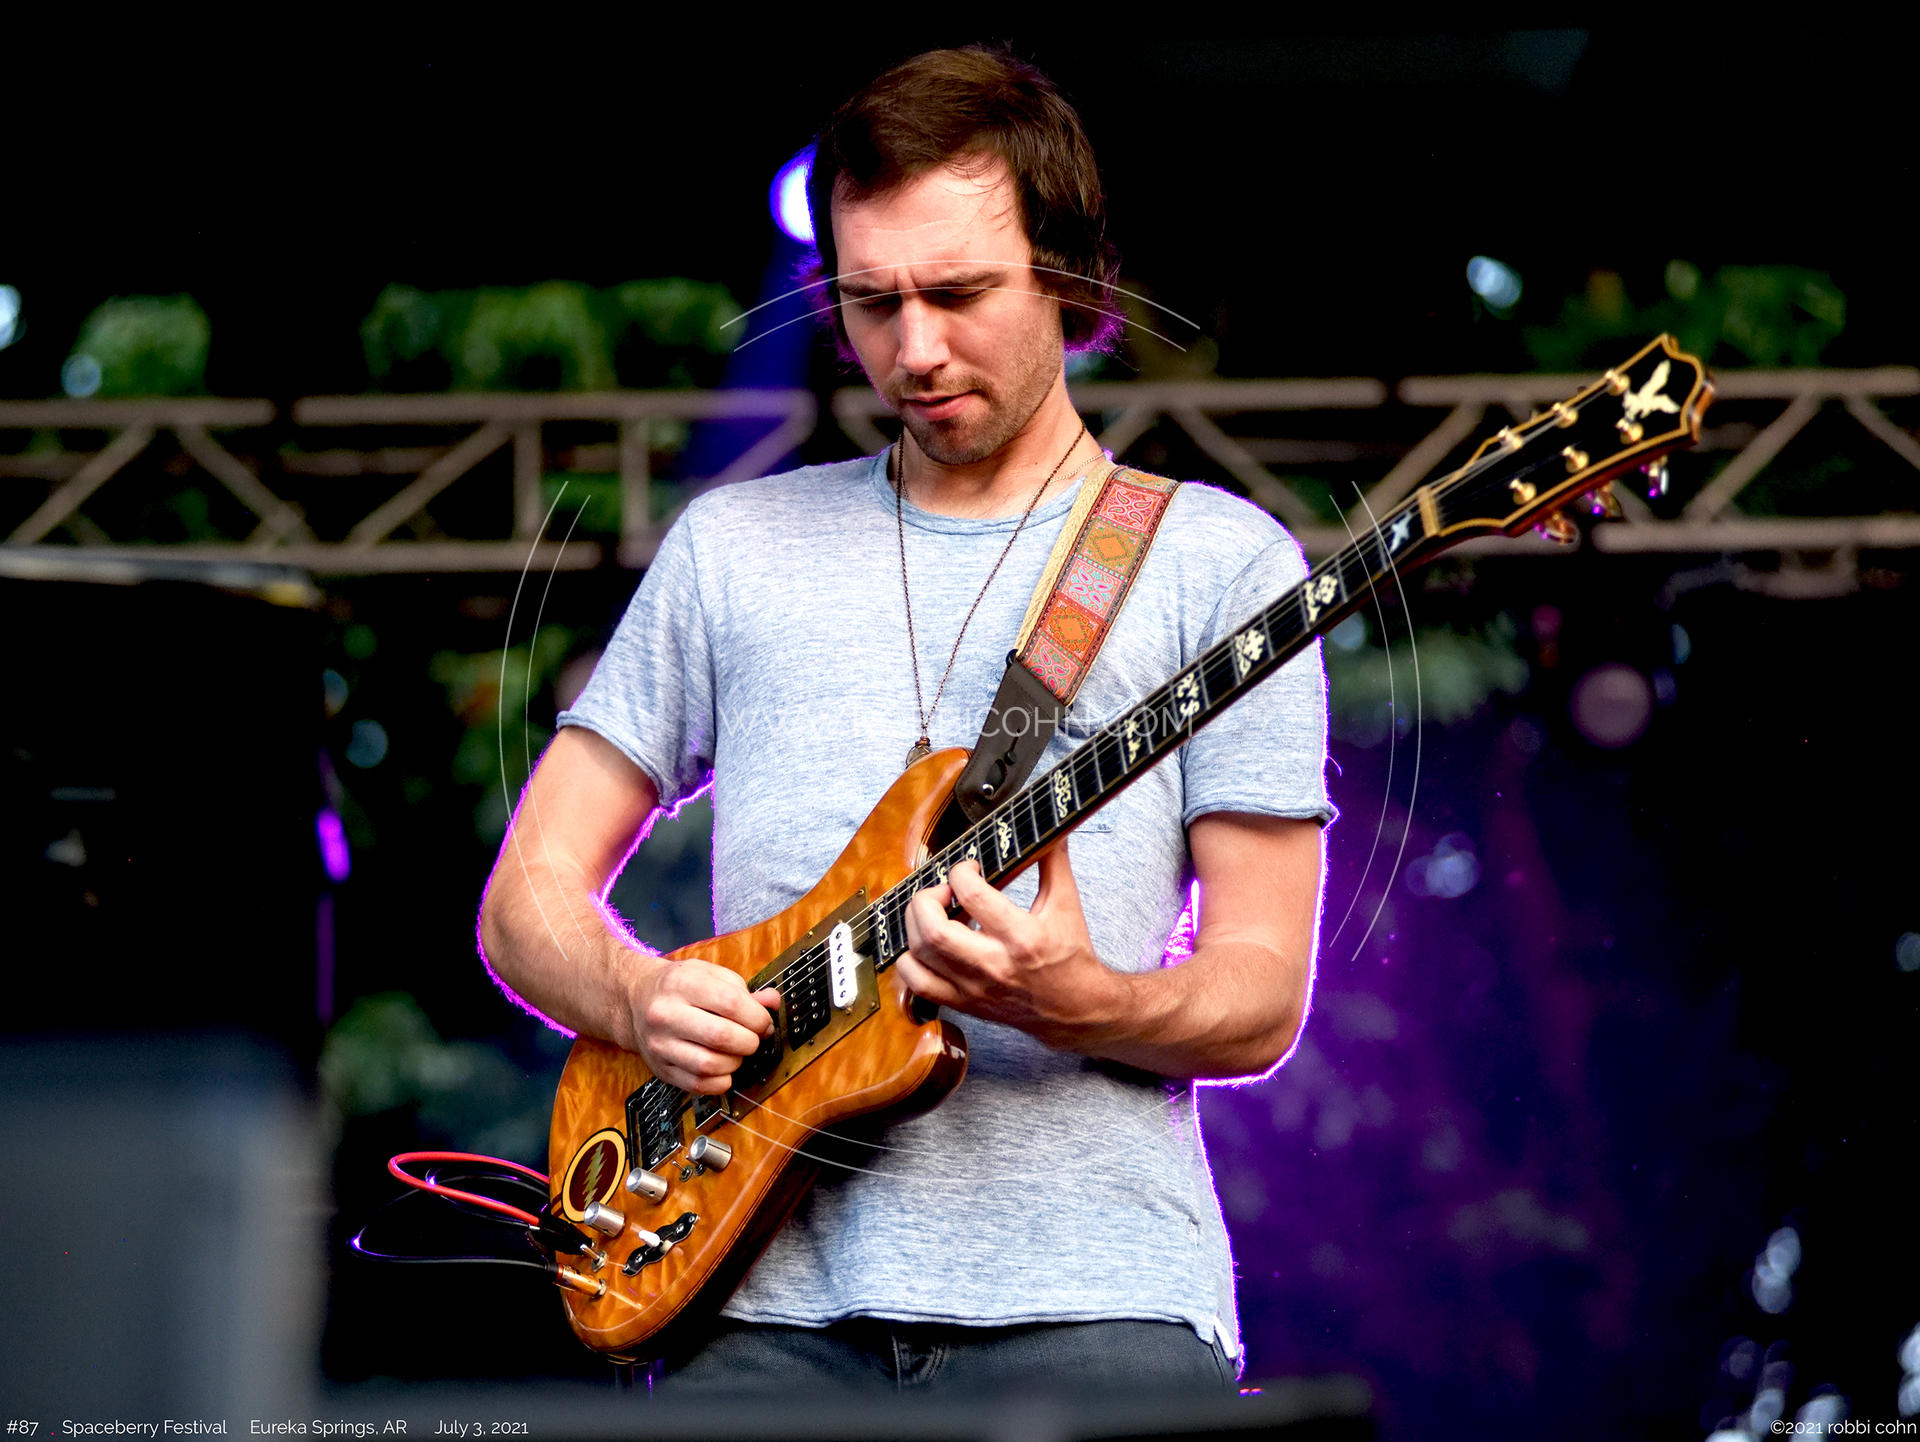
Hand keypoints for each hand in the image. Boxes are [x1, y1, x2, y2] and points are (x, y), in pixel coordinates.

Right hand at [628, 957, 778, 1094]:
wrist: (635, 1000)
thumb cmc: (679, 986)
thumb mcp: (709, 974)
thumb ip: (743, 989)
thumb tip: (771, 1003)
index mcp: (681, 983)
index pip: (731, 1003)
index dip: (757, 1017)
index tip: (763, 1021)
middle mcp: (665, 1014)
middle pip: (721, 1036)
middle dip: (749, 1041)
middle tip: (752, 1038)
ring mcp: (660, 1044)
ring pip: (710, 1065)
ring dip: (735, 1062)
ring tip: (736, 1052)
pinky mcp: (660, 1069)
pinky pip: (699, 1085)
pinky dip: (721, 1081)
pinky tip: (723, 1067)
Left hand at [892, 839, 1124, 1049]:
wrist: (1076, 1009)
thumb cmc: (1070, 956)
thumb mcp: (1067, 905)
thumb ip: (1053, 862)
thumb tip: (1052, 828)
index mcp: (1022, 937)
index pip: (972, 895)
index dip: (960, 871)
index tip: (968, 868)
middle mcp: (995, 966)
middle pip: (934, 931)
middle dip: (926, 899)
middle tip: (941, 890)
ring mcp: (975, 988)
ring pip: (920, 956)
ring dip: (915, 925)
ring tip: (932, 913)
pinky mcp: (965, 1003)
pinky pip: (917, 984)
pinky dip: (910, 960)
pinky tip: (924, 944)